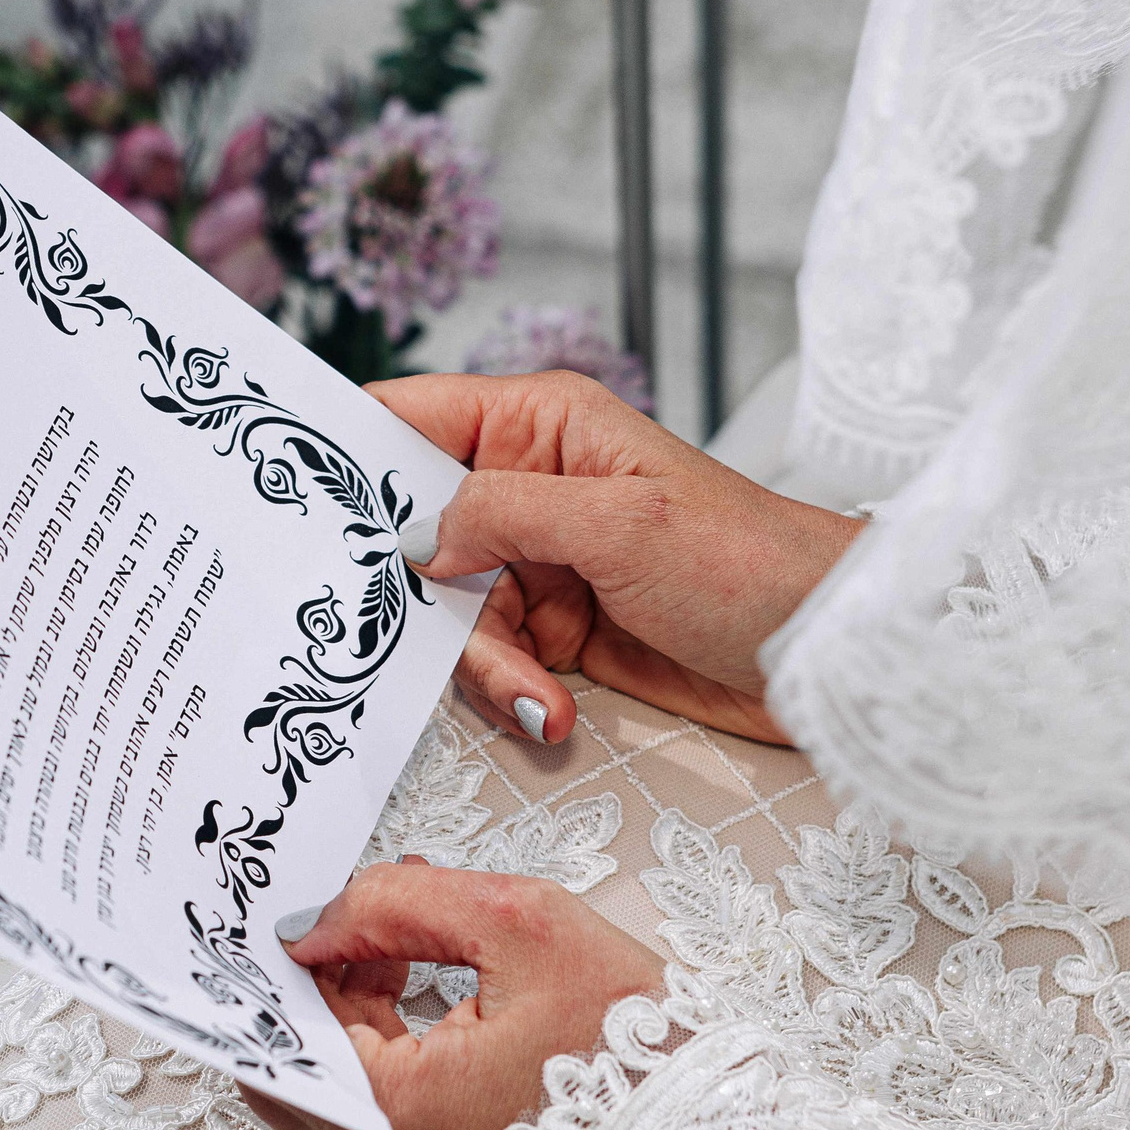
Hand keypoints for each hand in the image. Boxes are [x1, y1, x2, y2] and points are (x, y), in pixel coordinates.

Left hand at [238, 859, 662, 1129]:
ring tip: (401, 937)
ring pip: (320, 1080)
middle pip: (288, 1054)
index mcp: (390, 1121)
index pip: (275, 1025)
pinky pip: (354, 1112)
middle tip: (356, 910)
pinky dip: (372, 1047)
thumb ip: (398, 905)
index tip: (299, 898)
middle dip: (318, 974)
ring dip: (346, 1005)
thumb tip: (312, 918)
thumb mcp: (521, 929)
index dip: (286, 953)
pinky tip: (413, 985)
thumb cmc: (632, 1054)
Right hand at [369, 371, 862, 745]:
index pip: (410, 419)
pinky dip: (511, 690)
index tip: (301, 509)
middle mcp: (529, 485)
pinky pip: (491, 658)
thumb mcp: (621, 524)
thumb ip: (503, 512)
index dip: (350, 456)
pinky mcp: (557, 628)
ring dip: (481, 662)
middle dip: (417, 593)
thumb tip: (415, 534)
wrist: (828, 655)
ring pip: (448, 610)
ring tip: (537, 692)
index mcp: (539, 425)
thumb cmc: (751, 563)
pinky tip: (551, 710)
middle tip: (430, 632)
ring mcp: (540, 560)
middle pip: (414, 531)